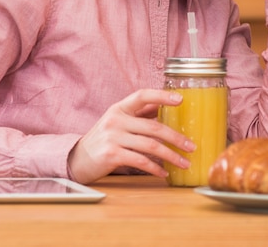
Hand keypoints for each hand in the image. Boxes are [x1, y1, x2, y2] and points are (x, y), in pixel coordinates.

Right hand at [67, 89, 194, 183]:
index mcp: (120, 108)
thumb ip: (140, 113)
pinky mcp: (111, 155)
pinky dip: (155, 168)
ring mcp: (112, 137)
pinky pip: (140, 161)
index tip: (181, 100)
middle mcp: (116, 119)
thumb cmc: (105, 138)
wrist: (76, 160)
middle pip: (153, 126)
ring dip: (170, 156)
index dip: (162, 96)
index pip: (142, 95)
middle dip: (176, 138)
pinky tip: (164, 172)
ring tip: (184, 162)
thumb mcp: (119, 120)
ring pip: (150, 145)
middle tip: (191, 146)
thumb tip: (166, 105)